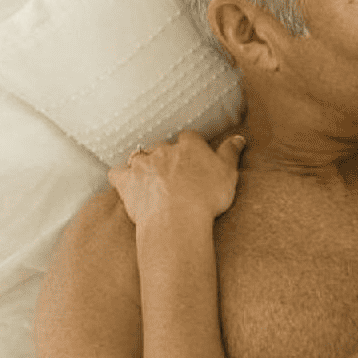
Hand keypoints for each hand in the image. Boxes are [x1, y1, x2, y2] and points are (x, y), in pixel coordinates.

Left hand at [108, 131, 245, 226]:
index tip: (195, 158)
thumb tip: (239, 137)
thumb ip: (231, 153)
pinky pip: (118, 173)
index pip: (190, 138)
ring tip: (151, 177)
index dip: (192, 147)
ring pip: (139, 156)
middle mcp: (163, 150)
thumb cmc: (206, 197)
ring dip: (144, 164)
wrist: (176, 219)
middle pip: (163, 146)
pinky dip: (121, 176)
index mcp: (189, 146)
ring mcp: (142, 164)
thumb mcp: (228, 173)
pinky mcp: (126, 181)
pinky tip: (127, 183)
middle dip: (167, 156)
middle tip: (175, 173)